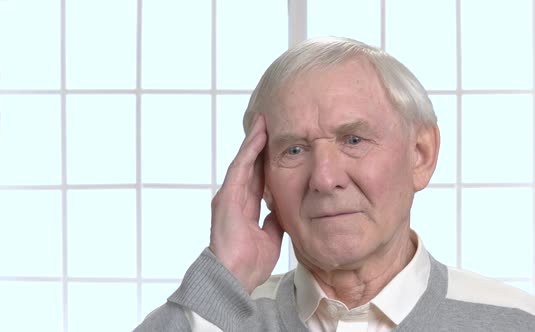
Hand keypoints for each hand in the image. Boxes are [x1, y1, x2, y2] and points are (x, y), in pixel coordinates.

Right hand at [209, 113, 283, 293]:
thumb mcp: (270, 237)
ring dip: (254, 141)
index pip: (258, 177)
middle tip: (269, 123)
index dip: (266, 160)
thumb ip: (274, 221)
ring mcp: (229, 196)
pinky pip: (240, 168)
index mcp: (244, 207)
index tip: (277, 144)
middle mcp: (235, 198)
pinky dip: (249, 151)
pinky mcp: (227, 197)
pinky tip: (258, 136)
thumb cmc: (248, 263)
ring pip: (244, 161)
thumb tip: (282, 210)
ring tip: (264, 121)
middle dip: (259, 144)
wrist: (234, 277)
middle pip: (250, 165)